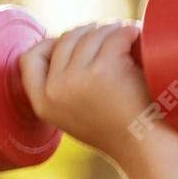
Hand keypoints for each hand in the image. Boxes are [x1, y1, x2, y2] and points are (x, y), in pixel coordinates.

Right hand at [17, 21, 167, 163]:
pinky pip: (114, 36)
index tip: (76, 41)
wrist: (147, 148)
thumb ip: (63, 89)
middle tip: (113, 35)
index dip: (51, 43)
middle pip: (66, 39)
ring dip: (112, 29)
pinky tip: (138, 36)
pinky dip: (128, 32)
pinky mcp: (104, 69)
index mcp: (43, 103)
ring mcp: (78, 78)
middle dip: (90, 31)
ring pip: (91, 34)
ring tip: (130, 36)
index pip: (30, 57)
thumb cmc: (120, 132)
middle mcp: (55, 89)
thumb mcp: (77, 115)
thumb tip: (59, 46)